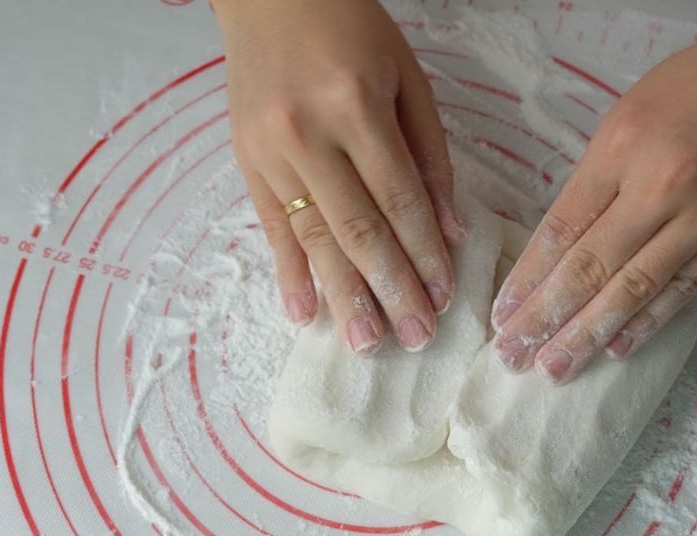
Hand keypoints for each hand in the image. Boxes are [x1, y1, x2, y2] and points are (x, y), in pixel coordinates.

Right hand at [214, 0, 464, 354]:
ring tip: (366, 343)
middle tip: (414, 337)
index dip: (424, 253)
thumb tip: (449, 230)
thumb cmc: (349, 30)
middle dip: (391, 289)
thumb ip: (430, 155)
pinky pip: (271, 229)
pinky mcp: (247, 166)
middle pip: (358, 230)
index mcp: (356, 106)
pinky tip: (304, 315)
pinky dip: (288, 274)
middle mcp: (308, 135)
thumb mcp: (406, 79)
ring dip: (343, 297)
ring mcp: (270, 154)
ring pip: (314, 239)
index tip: (443, 296)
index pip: (399, 200)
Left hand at [493, 2, 696, 383]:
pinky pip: (681, 293)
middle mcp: (664, 187)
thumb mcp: (628, 118)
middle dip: (545, 320)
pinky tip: (614, 350)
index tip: (502, 315)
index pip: (561, 231)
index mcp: (624, 148)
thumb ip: (593, 182)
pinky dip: (645, 326)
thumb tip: (558, 248)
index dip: (527, 280)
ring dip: (587, 337)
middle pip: (590, 269)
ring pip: (633, 292)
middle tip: (513, 356)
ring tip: (553, 369)